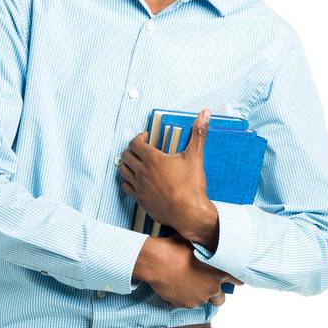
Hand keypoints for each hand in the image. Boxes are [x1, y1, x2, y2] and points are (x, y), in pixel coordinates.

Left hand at [118, 106, 213, 234]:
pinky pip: (126, 187)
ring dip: (126, 164)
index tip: (146, 138)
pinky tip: (135, 181)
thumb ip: (198, 134)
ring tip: (135, 163)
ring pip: (123, 171)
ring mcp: (139, 186)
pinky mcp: (140, 199)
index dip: (139, 138)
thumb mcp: (195, 157)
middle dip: (131, 150)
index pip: (135, 143)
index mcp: (153, 159)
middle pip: (126, 155)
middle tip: (140, 150)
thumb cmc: (190, 187)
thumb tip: (204, 114)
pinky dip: (127, 181)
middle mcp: (142, 172)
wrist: (188, 213)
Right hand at [131, 234, 242, 308]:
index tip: (228, 281)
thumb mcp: (197, 246)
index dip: (232, 281)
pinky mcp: (187, 304)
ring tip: (187, 283)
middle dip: (214, 293)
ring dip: (198, 295)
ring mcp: (200, 297)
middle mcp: (213, 287)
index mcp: (219, 271)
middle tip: (204, 285)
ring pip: (204, 301)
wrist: (156, 261)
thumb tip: (213, 249)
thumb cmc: (174, 249)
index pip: (237, 281)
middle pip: (221, 298)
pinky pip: (189, 303)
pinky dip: (185, 297)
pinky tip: (178, 286)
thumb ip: (209, 254)